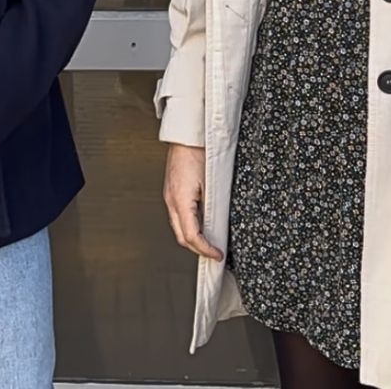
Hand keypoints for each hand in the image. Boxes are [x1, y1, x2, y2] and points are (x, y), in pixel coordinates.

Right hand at [162, 144, 222, 260]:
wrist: (188, 136)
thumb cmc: (200, 152)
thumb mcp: (212, 183)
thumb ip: (214, 207)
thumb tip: (220, 226)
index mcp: (180, 200)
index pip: (191, 236)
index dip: (205, 249)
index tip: (217, 254)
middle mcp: (171, 200)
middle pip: (182, 236)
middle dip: (198, 249)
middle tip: (214, 254)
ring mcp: (170, 196)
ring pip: (179, 227)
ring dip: (194, 238)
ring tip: (210, 242)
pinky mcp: (172, 191)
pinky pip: (179, 216)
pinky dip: (191, 226)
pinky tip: (203, 225)